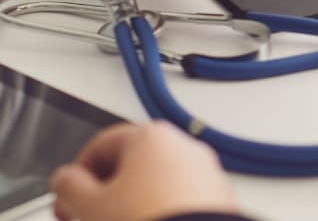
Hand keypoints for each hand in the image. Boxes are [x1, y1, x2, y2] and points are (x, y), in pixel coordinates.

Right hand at [50, 122, 237, 220]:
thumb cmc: (149, 220)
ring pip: (157, 183)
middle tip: (87, 214)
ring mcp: (207, 172)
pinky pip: (180, 198)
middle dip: (105, 191)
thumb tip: (66, 180)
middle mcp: (184, 147)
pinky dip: (159, 209)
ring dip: (131, 202)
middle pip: (131, 164)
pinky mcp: (220, 197)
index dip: (77, 174)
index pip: (101, 144)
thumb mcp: (92, 205)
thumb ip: (69, 186)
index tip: (67, 196)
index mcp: (152, 137)